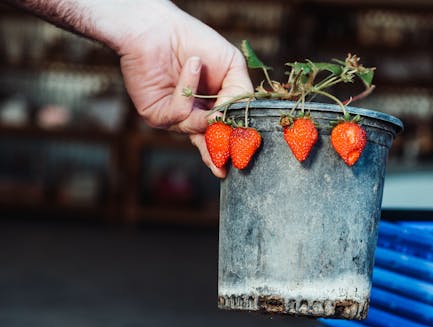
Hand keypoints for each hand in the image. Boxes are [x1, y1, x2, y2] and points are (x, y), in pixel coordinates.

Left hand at [115, 3, 252, 177]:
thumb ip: (241, 95)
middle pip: (210, 143)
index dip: (234, 143)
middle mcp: (194, 117)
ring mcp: (174, 118)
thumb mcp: (233, 67)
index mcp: (213, 108)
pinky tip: (192, 66)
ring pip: (196, 130)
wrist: (160, 29)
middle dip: (221, 149)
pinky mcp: (156, 115)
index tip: (244, 156)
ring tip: (207, 81)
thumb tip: (233, 119)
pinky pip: (179, 114)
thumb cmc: (196, 42)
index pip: (225, 132)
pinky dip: (187, 90)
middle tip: (232, 160)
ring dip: (206, 110)